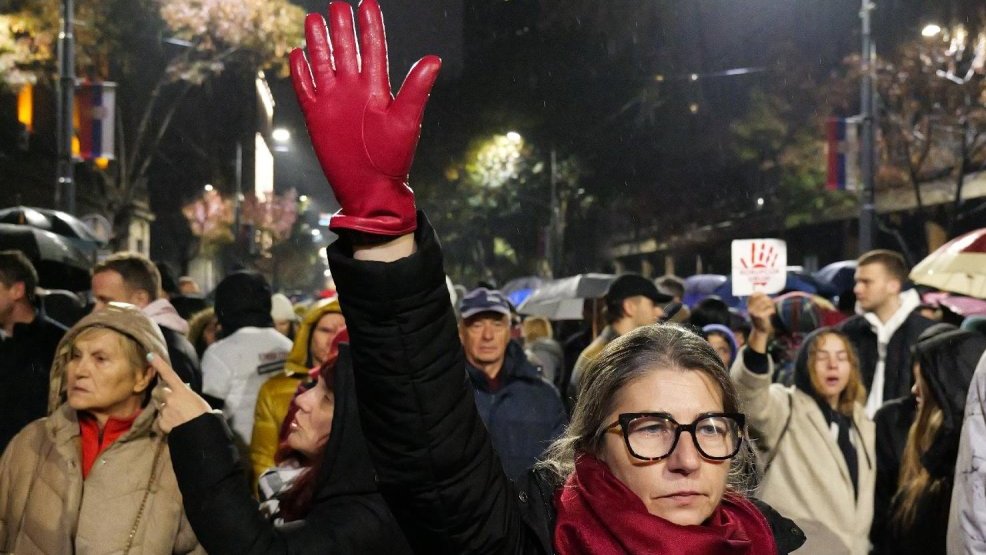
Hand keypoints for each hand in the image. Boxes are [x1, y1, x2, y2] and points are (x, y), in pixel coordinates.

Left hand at [149, 352, 210, 433]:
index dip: (159, 364)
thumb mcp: (198, 401)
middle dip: (161, 394)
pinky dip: (165, 421)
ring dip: (165, 408)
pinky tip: (175, 425)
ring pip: (160, 406)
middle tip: (169, 400)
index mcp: (182, 391)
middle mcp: (171, 399)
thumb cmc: (205, 416)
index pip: (169, 374)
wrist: (200, 434)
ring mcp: (165, 411)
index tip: (150, 355)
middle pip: (158, 391)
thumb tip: (184, 394)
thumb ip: (187, 396)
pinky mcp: (162, 423)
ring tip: (177, 416)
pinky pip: (160, 419)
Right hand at [290, 0, 441, 235]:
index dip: (370, 27)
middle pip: (346, 50)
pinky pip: (306, 88)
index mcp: (377, 88)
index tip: (367, 4)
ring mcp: (334, 101)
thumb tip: (434, 59)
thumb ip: (416, 89)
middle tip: (338, 4)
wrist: (370, 187)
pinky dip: (300, 72)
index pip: (373, 49)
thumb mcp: (406, 121)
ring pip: (323, 63)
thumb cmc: (393, 157)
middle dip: (342, 28)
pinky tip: (297, 53)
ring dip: (318, 42)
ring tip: (314, 18)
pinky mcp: (316, 115)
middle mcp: (354, 90)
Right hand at [747, 292, 774, 335]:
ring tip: (772, 308)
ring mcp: (755, 312)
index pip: (753, 295)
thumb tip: (762, 291)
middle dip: (768, 300)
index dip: (761, 294)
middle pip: (761, 298)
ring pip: (766, 303)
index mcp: (749, 306)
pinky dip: (773, 310)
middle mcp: (750, 308)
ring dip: (771, 305)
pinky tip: (772, 313)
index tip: (766, 297)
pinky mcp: (761, 316)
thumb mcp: (756, 309)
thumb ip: (758, 301)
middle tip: (771, 304)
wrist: (760, 331)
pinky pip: (769, 309)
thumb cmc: (760, 319)